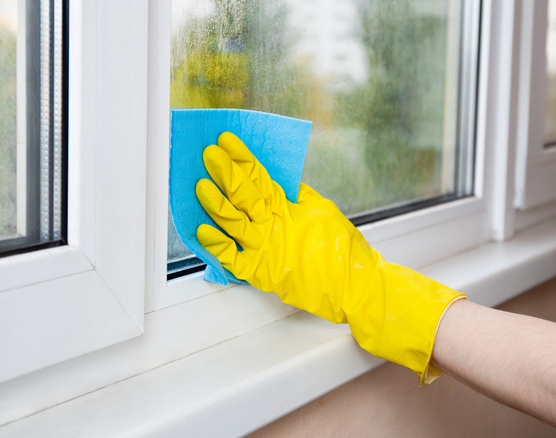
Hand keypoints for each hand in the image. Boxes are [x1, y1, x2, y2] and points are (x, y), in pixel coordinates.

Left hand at [196, 132, 464, 382]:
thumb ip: (296, 197)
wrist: (355, 286)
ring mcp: (267, 250)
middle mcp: (274, 226)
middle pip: (244, 194)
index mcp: (289, 208)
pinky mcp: (262, 274)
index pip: (260, 176)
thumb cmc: (343, 250)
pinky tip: (201, 232)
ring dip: (216, 203)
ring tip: (200, 186)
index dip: (242, 157)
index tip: (226, 140)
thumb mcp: (322, 210)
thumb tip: (279, 184)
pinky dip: (216, 246)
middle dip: (225, 172)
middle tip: (208, 154)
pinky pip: (233, 259)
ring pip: (233, 222)